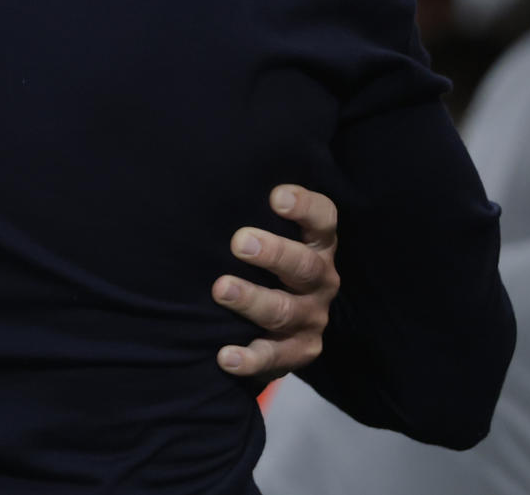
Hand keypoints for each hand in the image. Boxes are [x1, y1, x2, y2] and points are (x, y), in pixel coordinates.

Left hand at [211, 184, 339, 379]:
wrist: (278, 318)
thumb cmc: (261, 257)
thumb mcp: (267, 229)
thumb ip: (251, 207)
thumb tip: (206, 170)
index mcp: (317, 243)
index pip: (323, 219)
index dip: (304, 207)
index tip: (276, 196)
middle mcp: (321, 279)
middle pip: (305, 266)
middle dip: (273, 253)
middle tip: (239, 242)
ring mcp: (312, 317)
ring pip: (286, 310)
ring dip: (253, 300)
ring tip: (221, 288)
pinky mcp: (300, 351)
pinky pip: (278, 358)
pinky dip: (251, 358)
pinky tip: (224, 355)